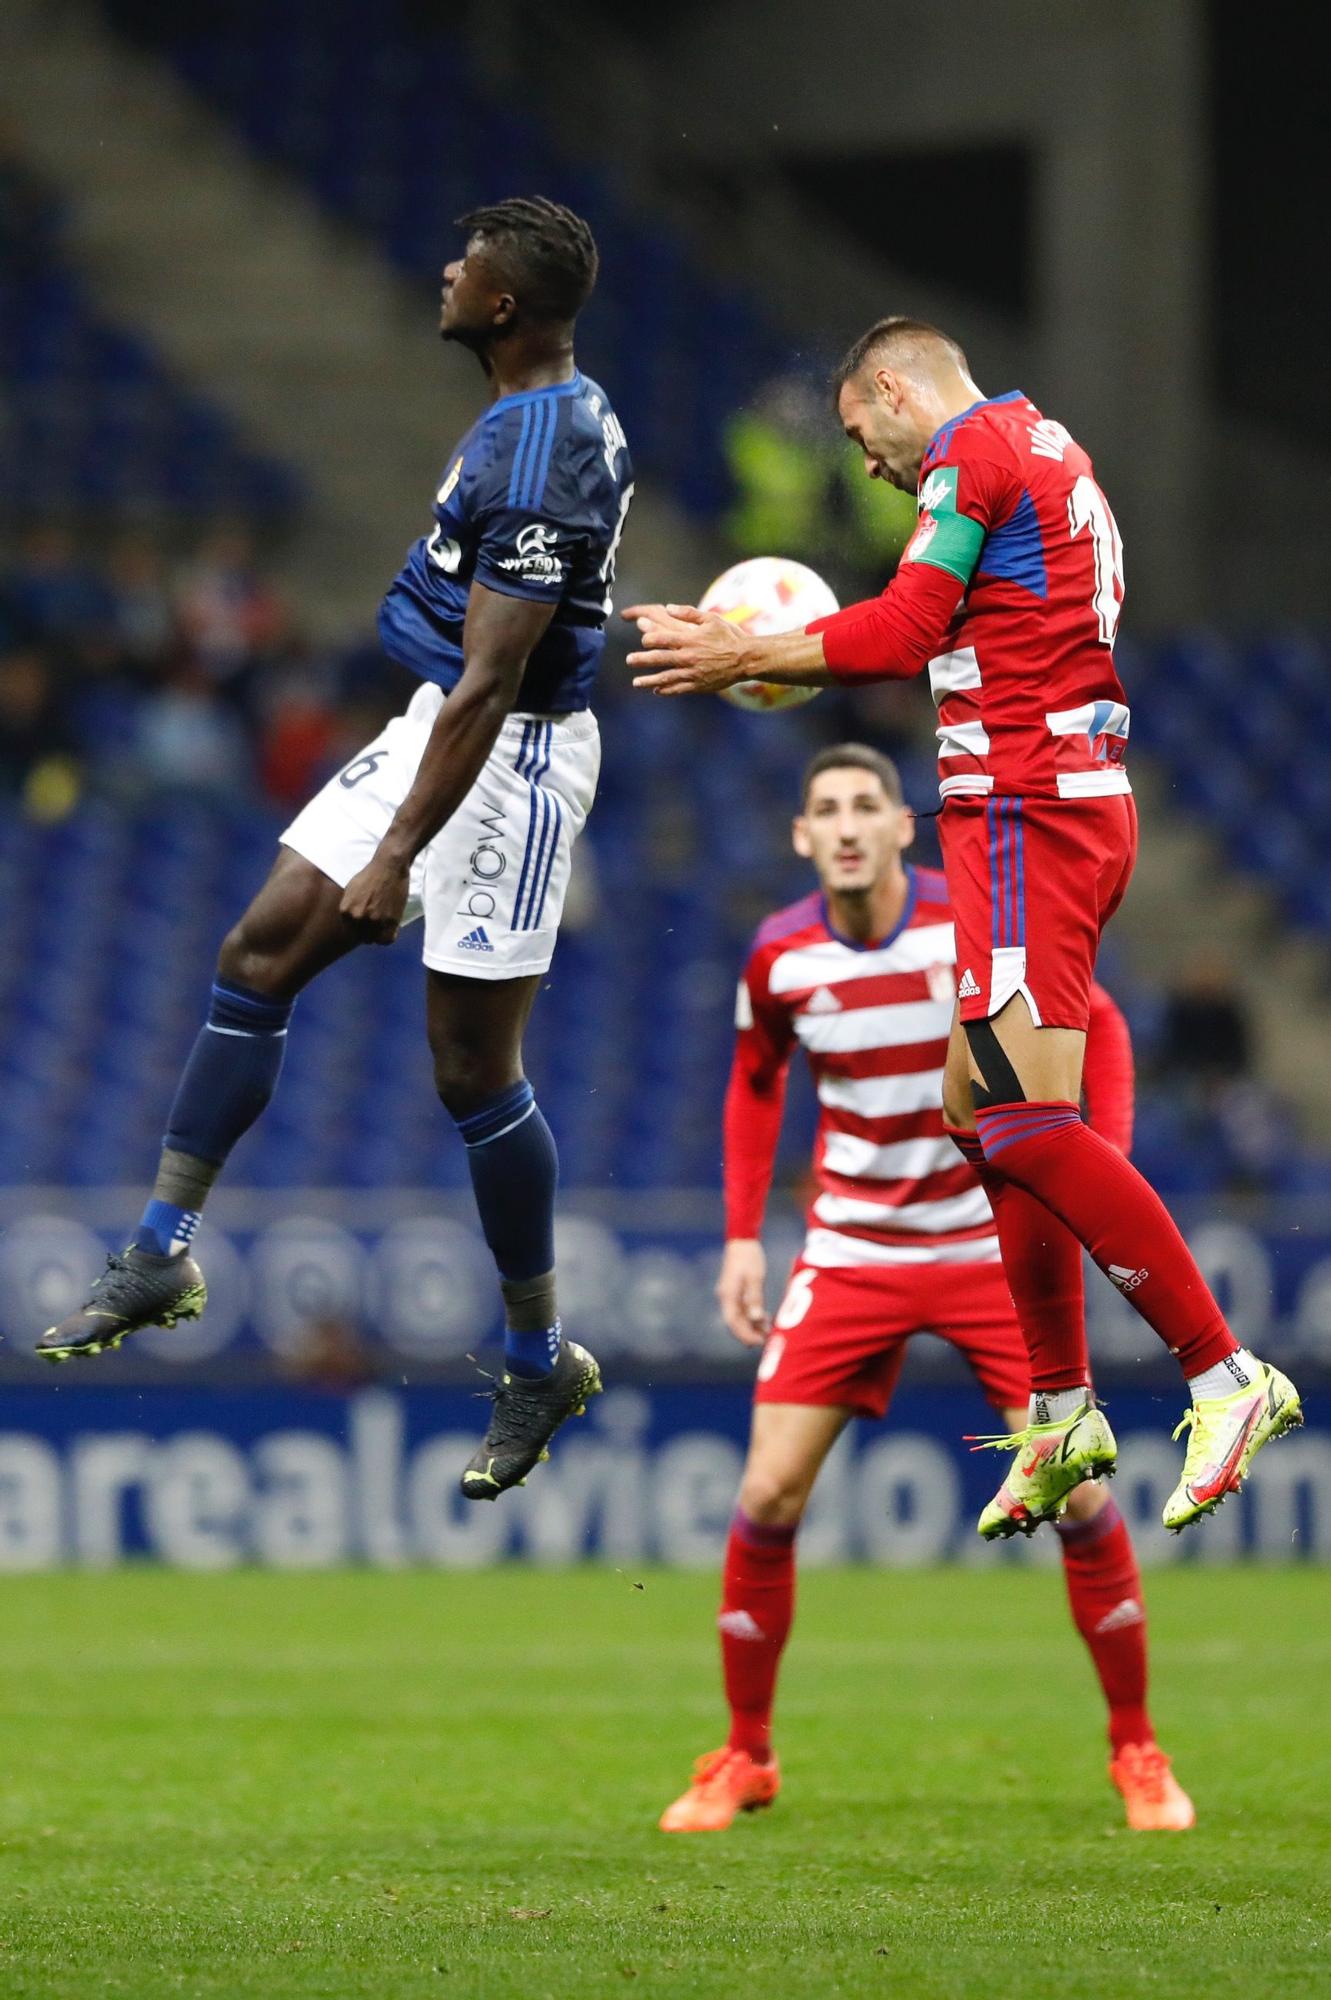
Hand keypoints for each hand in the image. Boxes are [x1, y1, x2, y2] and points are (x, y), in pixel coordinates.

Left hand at [339, 850, 410, 944]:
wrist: (389, 866)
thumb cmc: (370, 875)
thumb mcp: (350, 891)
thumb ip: (349, 908)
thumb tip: (352, 922)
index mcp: (345, 911)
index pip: (350, 931)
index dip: (360, 928)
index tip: (367, 924)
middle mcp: (357, 918)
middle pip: (362, 937)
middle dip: (369, 932)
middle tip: (378, 924)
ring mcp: (374, 920)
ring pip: (375, 940)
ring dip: (380, 934)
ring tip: (385, 925)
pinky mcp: (390, 920)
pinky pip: (387, 940)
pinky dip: (390, 937)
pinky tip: (392, 928)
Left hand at [622, 602, 749, 695]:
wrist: (746, 659)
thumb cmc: (728, 636)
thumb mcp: (710, 619)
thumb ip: (688, 613)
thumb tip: (668, 606)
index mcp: (689, 639)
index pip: (662, 639)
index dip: (650, 639)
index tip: (644, 640)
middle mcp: (688, 657)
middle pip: (659, 659)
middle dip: (642, 660)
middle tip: (629, 660)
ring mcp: (692, 673)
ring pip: (665, 677)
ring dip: (649, 680)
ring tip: (636, 682)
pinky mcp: (698, 685)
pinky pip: (678, 689)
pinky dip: (666, 690)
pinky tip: (657, 690)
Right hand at [717, 1238, 769, 1347]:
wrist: (742, 1240)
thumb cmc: (749, 1257)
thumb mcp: (755, 1277)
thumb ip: (754, 1297)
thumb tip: (755, 1318)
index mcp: (728, 1295)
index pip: (733, 1322)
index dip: (745, 1334)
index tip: (758, 1342)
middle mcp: (726, 1297)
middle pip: (735, 1322)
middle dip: (748, 1333)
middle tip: (765, 1341)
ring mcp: (730, 1294)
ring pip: (739, 1316)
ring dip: (752, 1325)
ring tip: (768, 1331)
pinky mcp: (736, 1291)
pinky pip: (742, 1308)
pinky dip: (752, 1316)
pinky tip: (764, 1319)